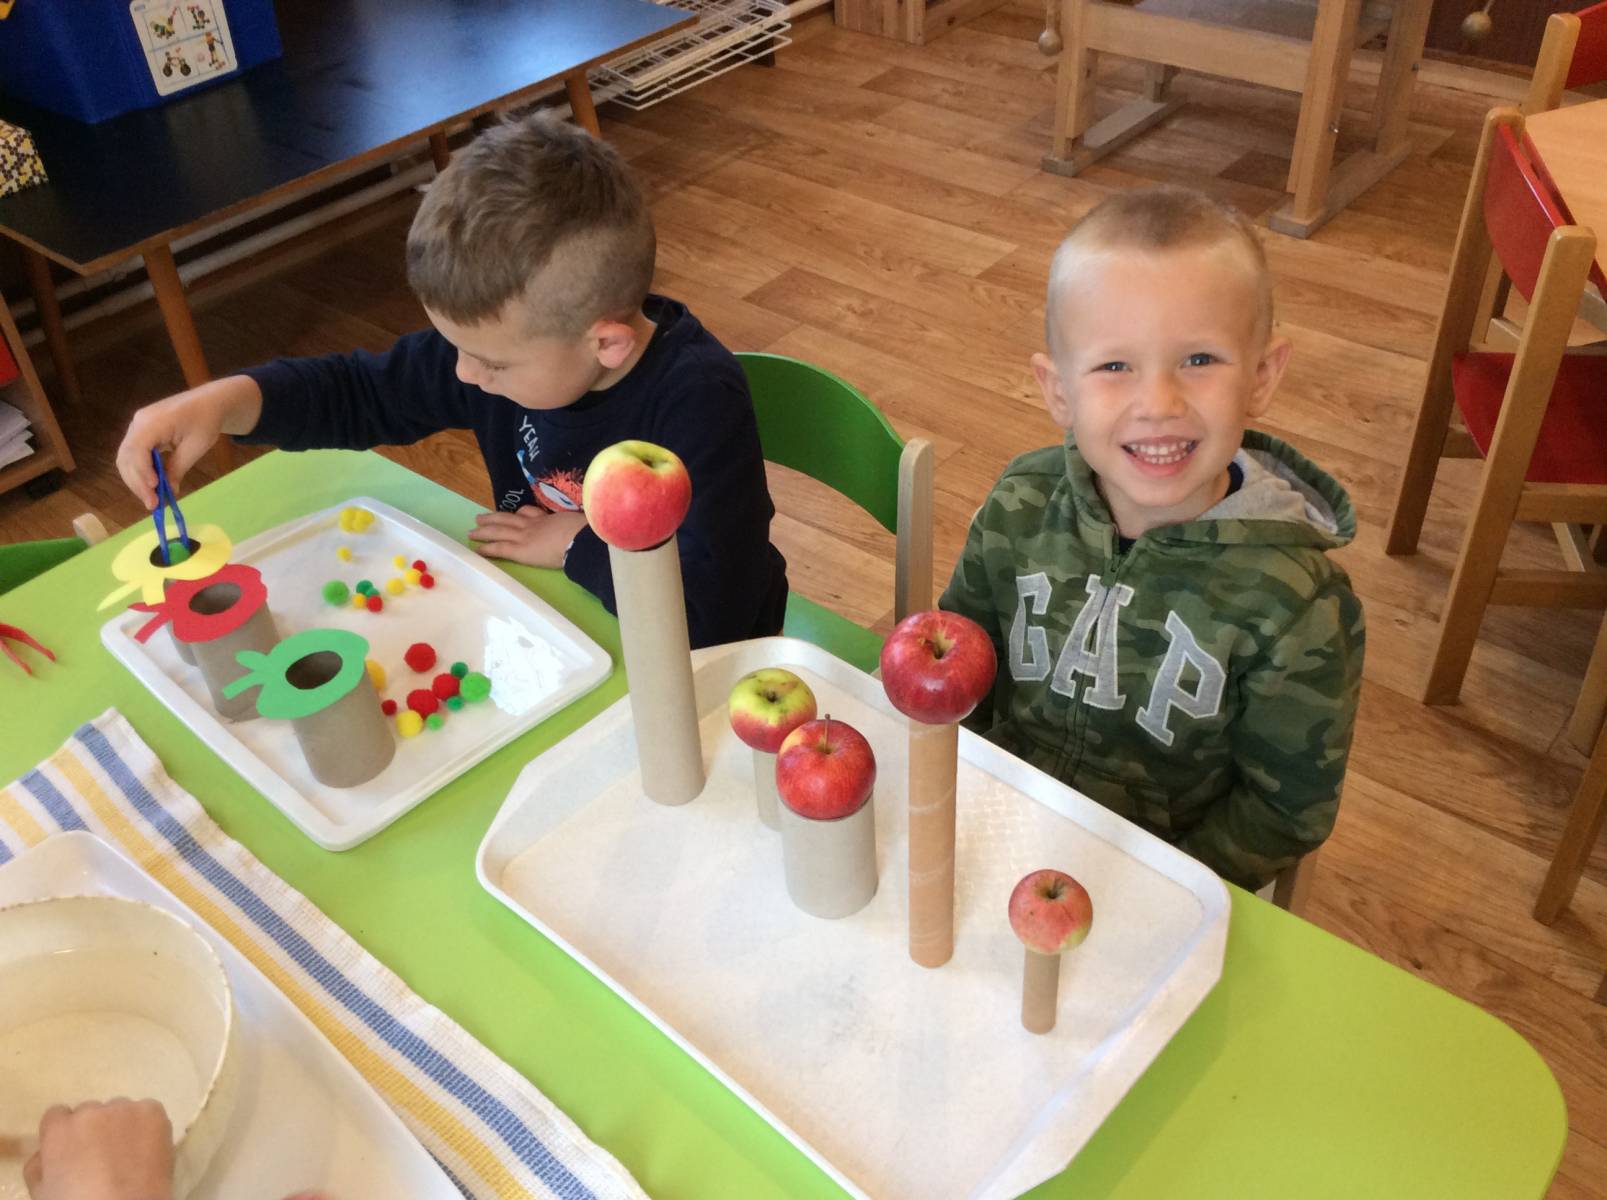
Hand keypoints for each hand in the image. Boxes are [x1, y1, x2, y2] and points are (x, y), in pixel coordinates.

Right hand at [23, 1098, 173, 1199]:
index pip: (57, 1116)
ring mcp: (124, 1109)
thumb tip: (46, 1152)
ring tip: (128, 1156)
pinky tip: (146, 1149)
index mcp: (59, 1130)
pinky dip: (147, 1126)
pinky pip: (147, 1111)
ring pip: (120, 1111)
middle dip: (94, 1130)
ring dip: (121, 1126)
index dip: (66, 1134)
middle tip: (103, 1158)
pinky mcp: (152, 1111)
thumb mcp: (42, 1192)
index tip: (74, 1150)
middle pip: (90, 1113)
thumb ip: (38, 1165)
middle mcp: (91, 1112)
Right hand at [116, 376, 262, 508]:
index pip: (137, 450)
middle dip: (137, 482)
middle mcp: (138, 422)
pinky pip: (134, 454)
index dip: (142, 472)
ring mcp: (137, 426)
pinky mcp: (141, 432)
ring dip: (136, 480)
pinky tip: (152, 486)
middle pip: (127, 456)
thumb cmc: (206, 421)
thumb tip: (168, 491)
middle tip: (152, 504)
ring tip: (152, 500)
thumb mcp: (196, 447)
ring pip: (127, 458)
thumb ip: (178, 468)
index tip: (154, 490)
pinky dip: (141, 472)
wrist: (209, 402)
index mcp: (152, 422)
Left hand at [469, 507, 587, 568]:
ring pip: (499, 531)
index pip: (530, 513)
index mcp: (549, 518)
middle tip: (480, 518)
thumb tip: (586, 526)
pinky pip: (500, 548)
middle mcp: (533, 524)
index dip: (520, 513)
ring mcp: (525, 536)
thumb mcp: (581, 522)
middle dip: (494, 518)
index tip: (515, 513)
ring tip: (472, 531)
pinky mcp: (521, 550)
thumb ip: (576, 524)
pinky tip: (477, 550)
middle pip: (509, 519)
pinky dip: (487, 548)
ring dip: (485, 530)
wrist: (583, 540)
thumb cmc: (587, 533)